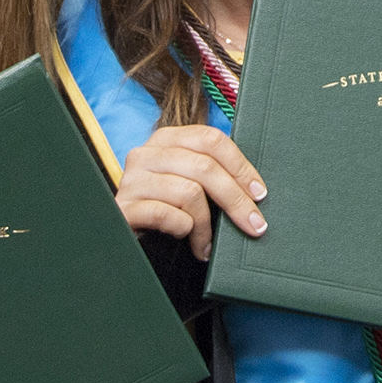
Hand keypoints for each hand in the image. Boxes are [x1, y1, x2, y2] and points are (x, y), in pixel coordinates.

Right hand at [113, 123, 265, 259]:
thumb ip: (210, 174)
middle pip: (204, 167)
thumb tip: (255, 189)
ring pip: (188, 192)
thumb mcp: (187, 183)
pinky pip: (166, 214)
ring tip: (208, 243)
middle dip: (235, 199)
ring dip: (206, 224)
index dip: (240, 166)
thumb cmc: (165, 210)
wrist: (122, 238)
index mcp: (166, 140)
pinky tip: (187, 241)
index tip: (259, 194)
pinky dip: (184, 230)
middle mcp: (146, 154)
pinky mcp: (123, 207)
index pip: (210, 139)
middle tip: (253, 225)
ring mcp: (131, 180)